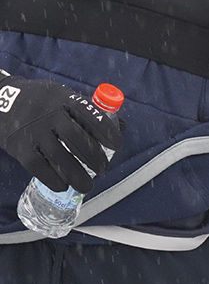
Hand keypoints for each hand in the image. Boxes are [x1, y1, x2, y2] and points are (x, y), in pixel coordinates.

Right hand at [0, 76, 121, 192]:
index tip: (116, 145)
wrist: (3, 101)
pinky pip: (38, 167)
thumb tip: (121, 126)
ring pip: (59, 156)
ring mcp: (34, 133)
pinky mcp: (20, 149)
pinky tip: (64, 186)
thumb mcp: (64, 97)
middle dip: (93, 156)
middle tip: (104, 168)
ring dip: (76, 174)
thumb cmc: (44, 102)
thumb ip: (90, 111)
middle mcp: (49, 116)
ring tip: (89, 186)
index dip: (106, 131)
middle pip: (76, 138)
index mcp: (64, 100)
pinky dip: (53, 179)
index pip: (90, 115)